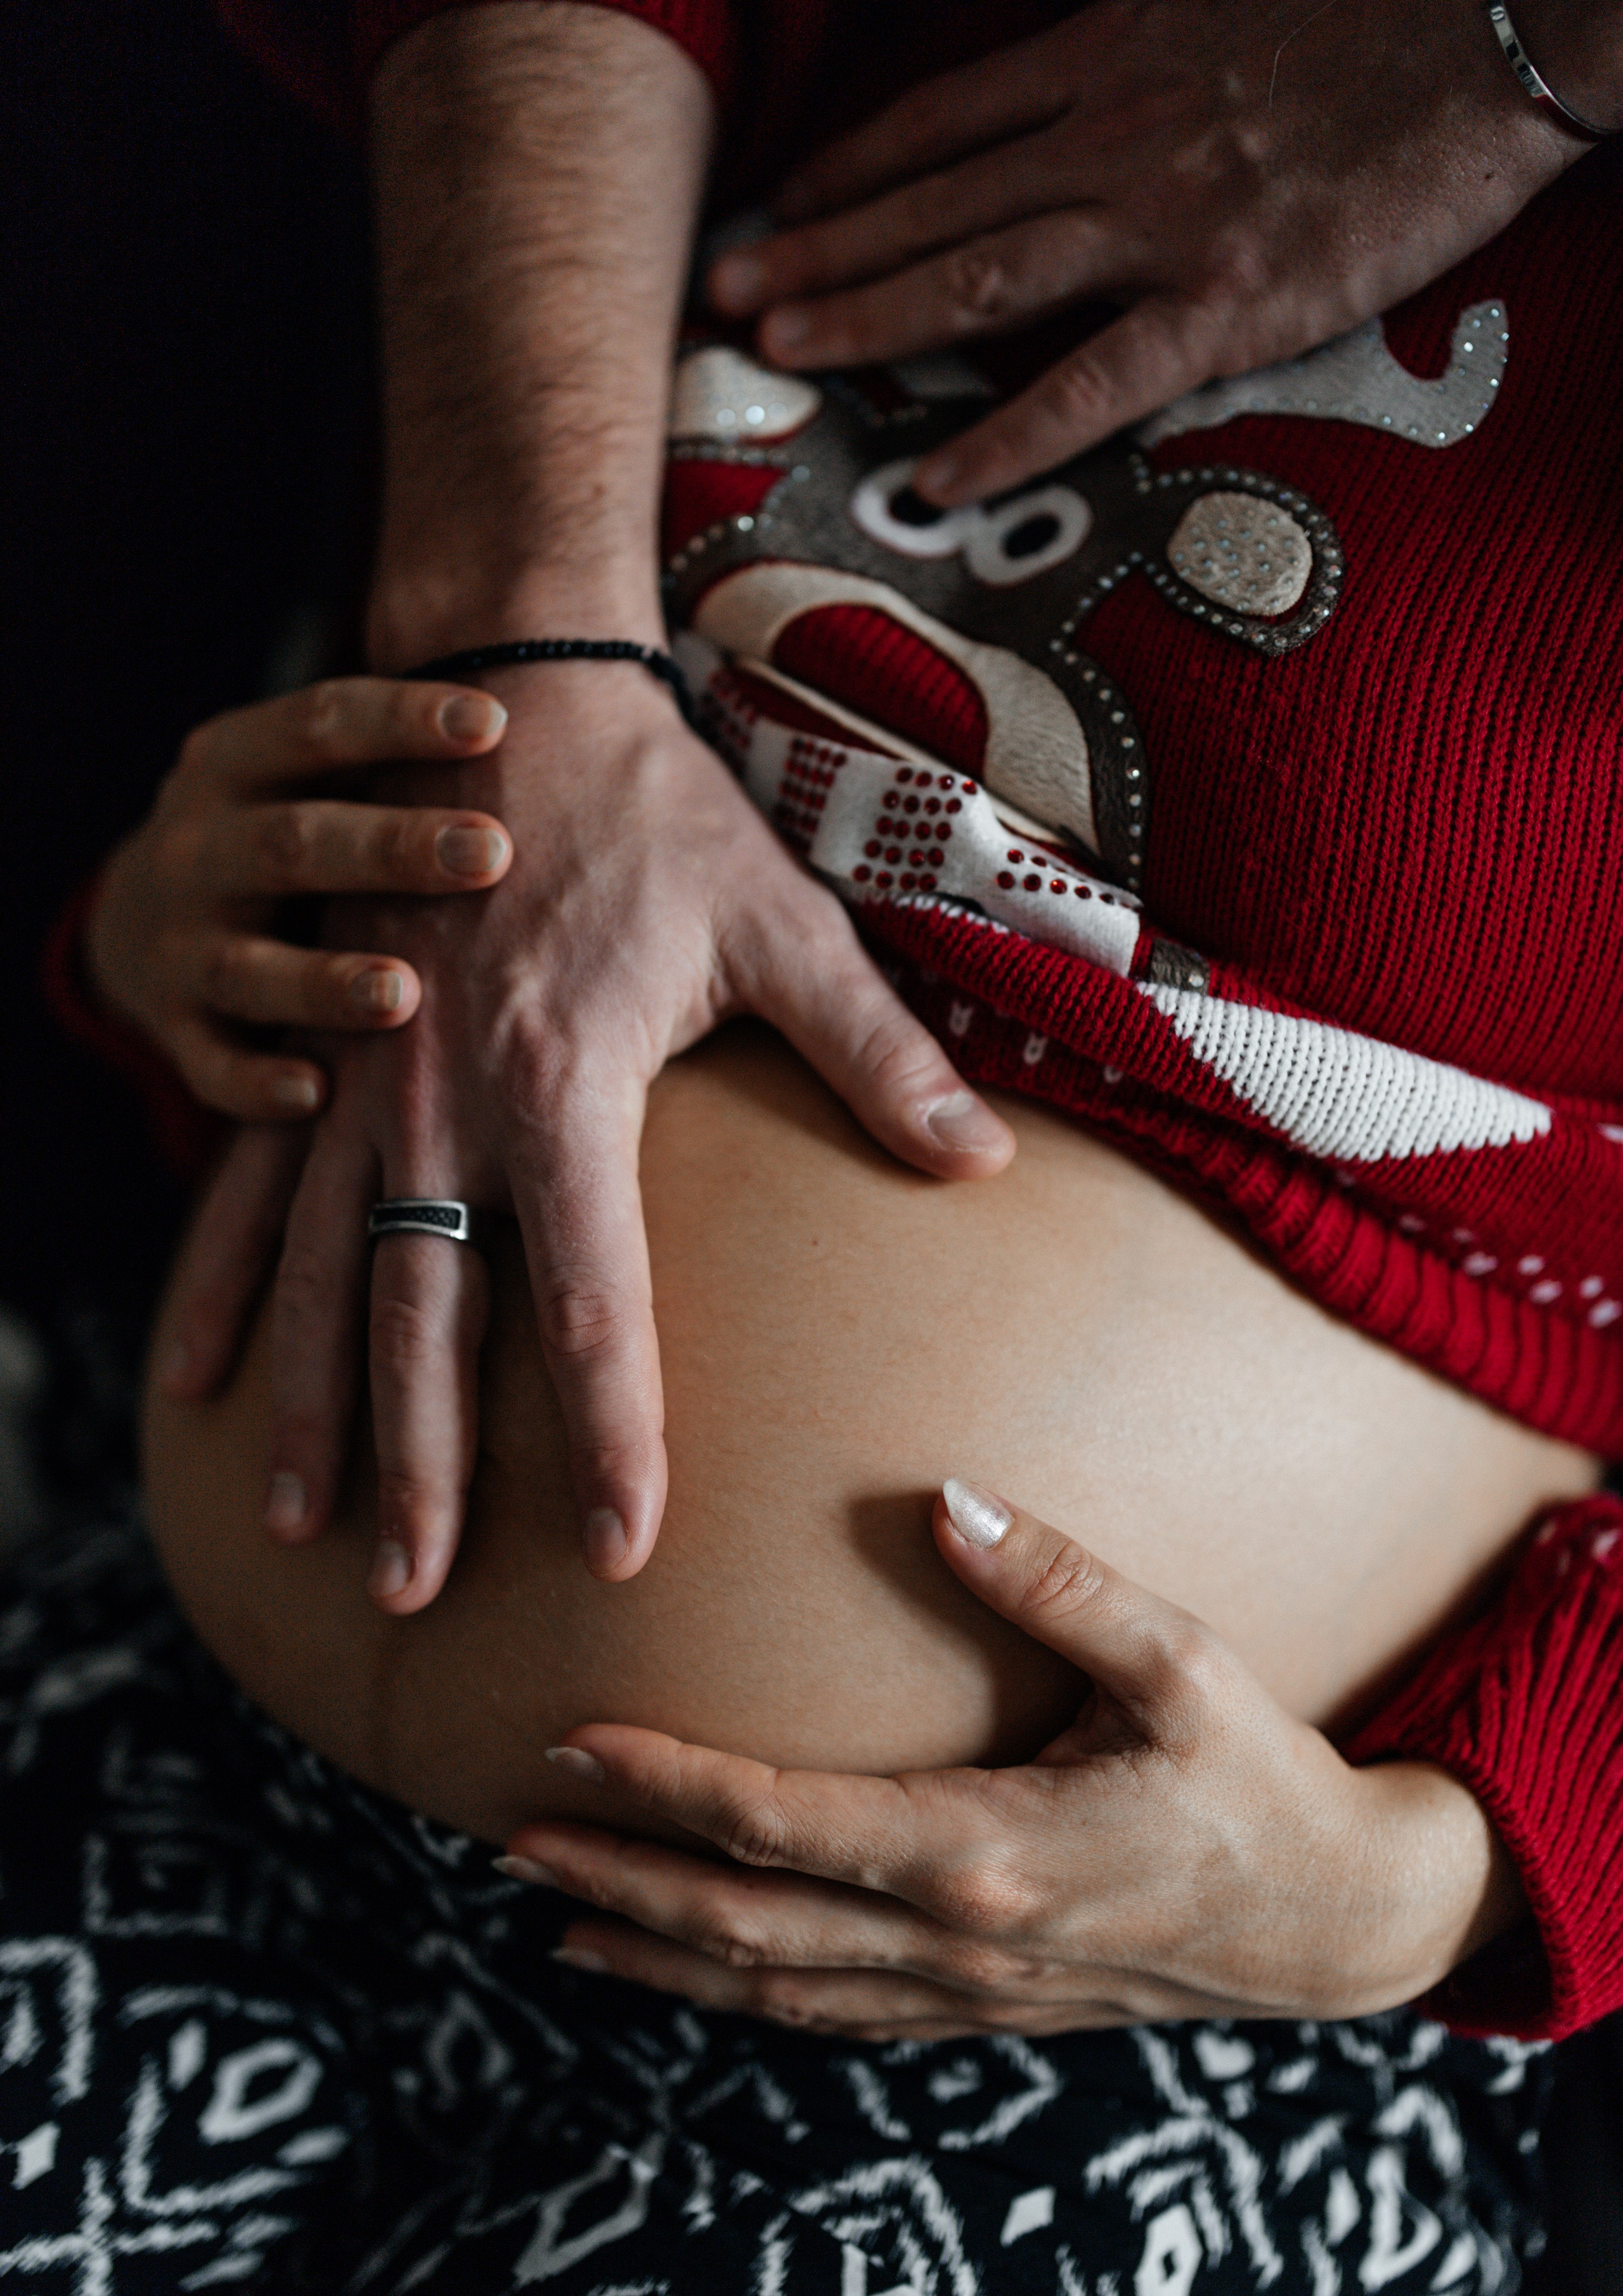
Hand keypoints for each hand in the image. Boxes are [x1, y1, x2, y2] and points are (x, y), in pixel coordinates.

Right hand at [88, 677, 512, 1120]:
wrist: (141, 922)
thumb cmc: (286, 838)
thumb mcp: (308, 779)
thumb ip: (393, 760)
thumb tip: (554, 727)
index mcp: (235, 761)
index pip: (317, 725)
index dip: (400, 721)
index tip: (495, 723)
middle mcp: (196, 847)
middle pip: (292, 843)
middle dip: (391, 848)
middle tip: (493, 854)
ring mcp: (177, 944)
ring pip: (249, 966)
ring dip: (325, 980)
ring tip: (405, 995)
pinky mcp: (174, 1030)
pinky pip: (213, 1065)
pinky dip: (258, 1083)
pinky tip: (319, 1093)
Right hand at [160, 665, 1014, 1613]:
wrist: (511, 691)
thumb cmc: (657, 813)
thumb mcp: (782, 920)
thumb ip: (876, 1052)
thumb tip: (982, 1162)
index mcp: (565, 1086)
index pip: (589, 1306)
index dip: (610, 1438)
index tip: (624, 1552)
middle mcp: (442, 1103)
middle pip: (428, 1325)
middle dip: (425, 1472)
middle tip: (419, 1594)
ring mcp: (361, 1084)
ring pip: (321, 1280)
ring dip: (313, 1413)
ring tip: (309, 1533)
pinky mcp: (318, 1056)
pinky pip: (246, 1195)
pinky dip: (217, 1293)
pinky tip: (193, 1386)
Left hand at [501, 1481, 1525, 2037]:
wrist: (1345, 1927)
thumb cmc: (1265, 1783)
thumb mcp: (1186, 1665)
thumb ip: (1062, 1581)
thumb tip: (947, 1496)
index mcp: (986, 1850)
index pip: (778, 1823)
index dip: (665, 1786)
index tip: (572, 1744)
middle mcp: (956, 1938)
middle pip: (743, 1923)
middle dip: (620, 1879)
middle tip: (511, 1836)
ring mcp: (967, 1993)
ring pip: (774, 1990)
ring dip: (659, 1954)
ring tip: (558, 1920)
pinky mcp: (989, 2012)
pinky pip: (836, 2018)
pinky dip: (744, 1999)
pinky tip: (696, 1976)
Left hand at [707, 0, 1581, 504]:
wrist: (1505, 23)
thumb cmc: (1373, 18)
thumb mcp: (1219, 7)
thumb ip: (1132, 50)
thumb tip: (1075, 81)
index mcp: (1109, 57)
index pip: (940, 122)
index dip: (845, 173)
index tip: (776, 214)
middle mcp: (1111, 135)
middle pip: (929, 200)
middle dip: (816, 249)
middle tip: (719, 297)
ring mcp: (1164, 220)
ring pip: (978, 275)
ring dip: (870, 315)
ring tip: (777, 352)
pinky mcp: (1229, 303)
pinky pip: (1094, 385)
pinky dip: (1010, 434)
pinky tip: (936, 479)